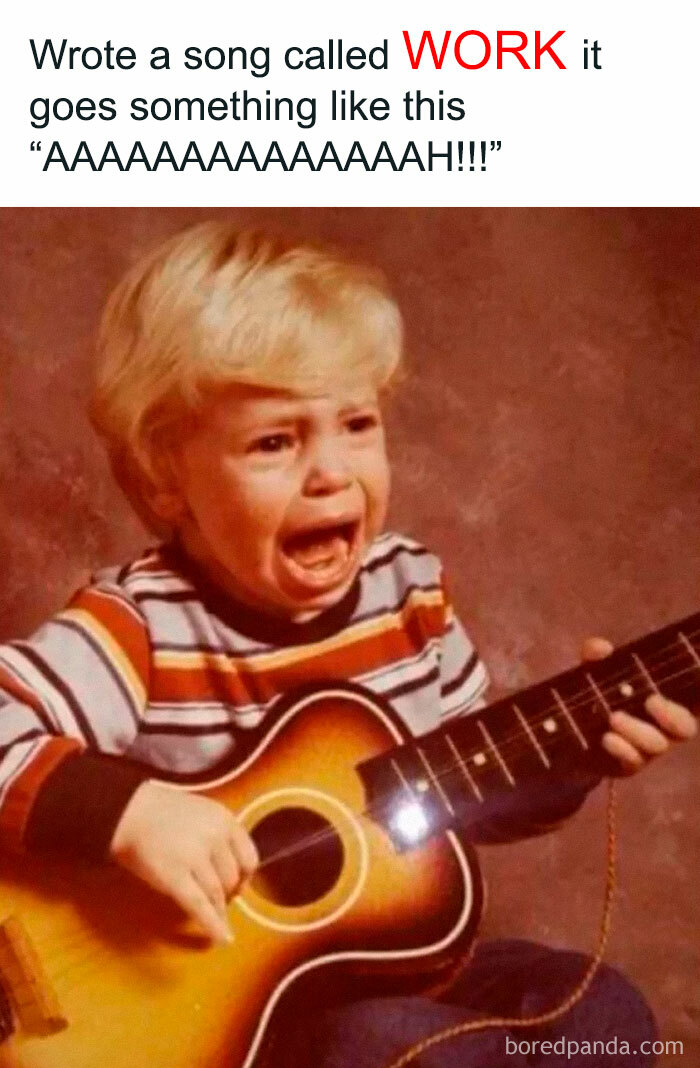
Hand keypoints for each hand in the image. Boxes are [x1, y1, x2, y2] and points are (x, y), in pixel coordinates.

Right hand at [110, 781, 257, 943]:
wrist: (128, 811)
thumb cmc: (163, 812)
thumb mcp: (202, 813)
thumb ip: (220, 836)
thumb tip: (234, 871)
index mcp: (224, 820)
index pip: (249, 858)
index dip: (244, 877)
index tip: (237, 886)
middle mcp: (214, 837)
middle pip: (232, 879)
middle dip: (227, 894)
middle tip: (218, 900)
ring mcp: (195, 857)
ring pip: (217, 895)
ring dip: (218, 911)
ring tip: (215, 919)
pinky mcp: (175, 877)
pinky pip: (200, 907)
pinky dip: (213, 926)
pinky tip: (221, 939)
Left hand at [581, 637, 696, 773]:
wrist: (570, 735)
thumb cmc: (597, 695)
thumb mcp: (595, 673)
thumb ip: (597, 659)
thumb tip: (601, 648)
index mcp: (667, 700)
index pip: (695, 694)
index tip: (699, 676)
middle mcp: (665, 727)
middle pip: (686, 727)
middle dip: (671, 715)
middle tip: (651, 701)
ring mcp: (648, 749)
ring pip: (658, 745)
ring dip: (638, 730)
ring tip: (614, 717)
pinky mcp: (628, 765)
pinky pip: (634, 762)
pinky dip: (622, 749)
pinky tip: (607, 739)